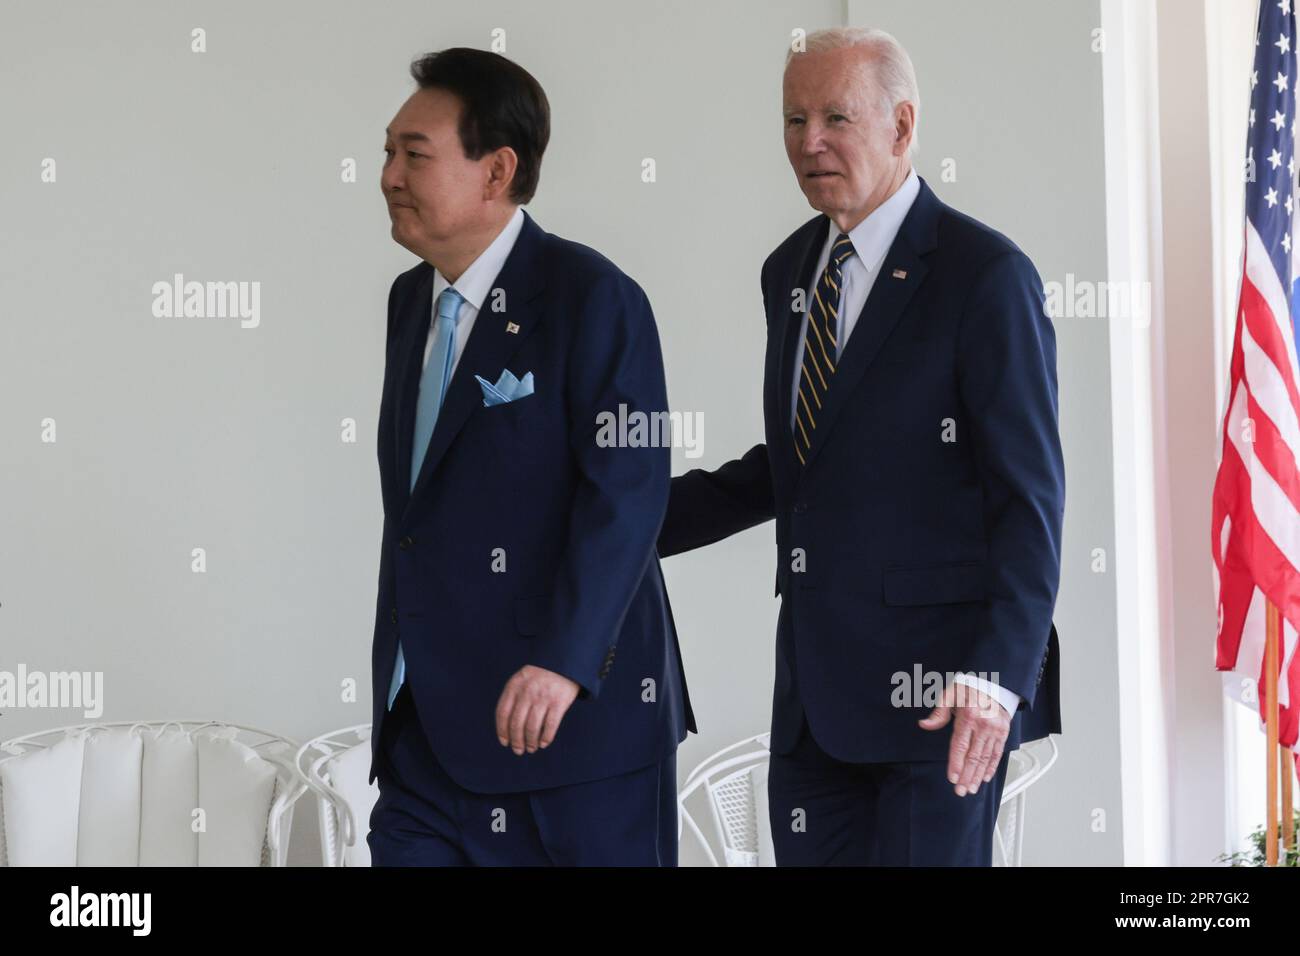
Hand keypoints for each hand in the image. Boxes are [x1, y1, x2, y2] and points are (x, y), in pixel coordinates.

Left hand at [494, 665, 579, 754]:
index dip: (502, 731)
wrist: (562, 662)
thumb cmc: (539, 675)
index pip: (503, 713)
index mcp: (514, 686)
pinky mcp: (559, 702)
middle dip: (516, 741)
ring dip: (530, 742)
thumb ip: (512, 698)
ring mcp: (543, 697)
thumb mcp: (521, 679)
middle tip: (518, 750)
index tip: (505, 742)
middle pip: (516, 723)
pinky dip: (546, 737)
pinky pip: (550, 725)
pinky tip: (544, 743)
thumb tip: (507, 728)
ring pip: (532, 727)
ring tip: (531, 748)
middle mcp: (527, 692)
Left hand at [917, 680, 1010, 796]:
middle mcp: (983, 724)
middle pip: (974, 756)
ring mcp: (995, 730)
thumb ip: (938, 713)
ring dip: (978, 776)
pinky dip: (992, 767)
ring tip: (972, 788)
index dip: (956, 764)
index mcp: (968, 716)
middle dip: (967, 776)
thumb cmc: (969, 688)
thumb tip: (924, 724)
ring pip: (986, 758)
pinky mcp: (1004, 732)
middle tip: (961, 791)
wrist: (994, 682)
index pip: (960, 746)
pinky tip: (985, 777)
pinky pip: (997, 753)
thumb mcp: (950, 695)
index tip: (953, 778)